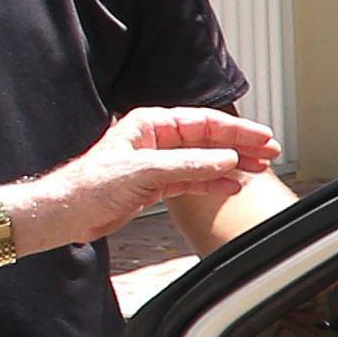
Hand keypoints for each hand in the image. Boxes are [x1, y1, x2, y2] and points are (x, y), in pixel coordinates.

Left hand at [37, 107, 278, 249]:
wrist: (67, 213)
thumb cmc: (90, 185)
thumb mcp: (145, 171)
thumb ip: (189, 164)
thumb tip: (225, 158)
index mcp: (150, 124)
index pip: (204, 123)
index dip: (236, 131)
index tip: (262, 137)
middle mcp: (156, 140)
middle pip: (209, 139)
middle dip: (241, 146)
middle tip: (270, 151)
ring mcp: (158, 163)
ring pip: (205, 160)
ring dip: (233, 164)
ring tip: (259, 168)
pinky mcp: (156, 185)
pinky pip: (195, 180)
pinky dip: (215, 182)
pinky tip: (234, 184)